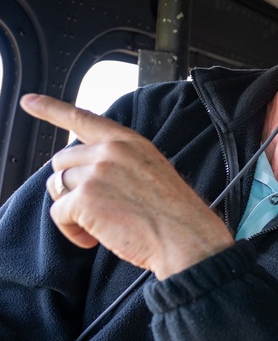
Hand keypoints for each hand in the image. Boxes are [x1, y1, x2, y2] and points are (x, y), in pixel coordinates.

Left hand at [21, 94, 233, 277]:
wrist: (186, 239)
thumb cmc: (174, 216)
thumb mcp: (151, 173)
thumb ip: (118, 163)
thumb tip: (81, 174)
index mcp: (130, 142)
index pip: (84, 118)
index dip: (51, 108)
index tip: (30, 101)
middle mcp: (111, 151)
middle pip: (62, 161)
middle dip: (71, 187)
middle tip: (97, 210)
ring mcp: (97, 172)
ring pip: (57, 186)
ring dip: (72, 210)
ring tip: (100, 226)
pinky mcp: (85, 198)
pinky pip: (58, 213)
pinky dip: (71, 231)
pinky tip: (95, 239)